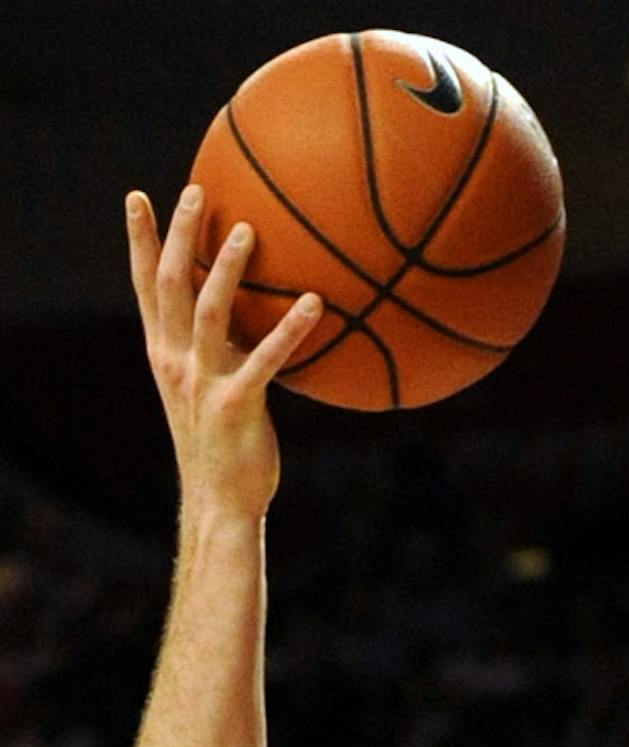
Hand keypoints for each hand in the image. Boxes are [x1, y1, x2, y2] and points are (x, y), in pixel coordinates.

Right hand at [126, 185, 321, 518]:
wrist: (221, 500)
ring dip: (227, 268)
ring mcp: (202, 382)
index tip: (138, 197)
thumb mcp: (210, 390)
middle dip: (179, 235)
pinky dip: (289, 329)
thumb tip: (249, 317)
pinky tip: (316, 303)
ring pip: (208, 311)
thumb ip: (219, 352)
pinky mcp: (236, 405)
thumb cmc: (224, 445)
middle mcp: (174, 361)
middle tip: (197, 190)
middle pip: (170, 284)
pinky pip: (265, 358)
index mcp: (163, 354)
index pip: (145, 285)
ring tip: (249, 230)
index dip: (140, 241)